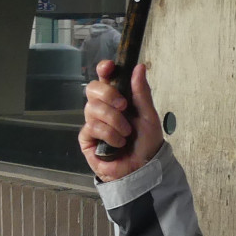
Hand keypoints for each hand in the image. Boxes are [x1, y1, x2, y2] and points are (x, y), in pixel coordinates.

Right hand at [79, 61, 163, 181]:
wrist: (142, 168)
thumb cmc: (146, 143)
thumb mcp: (148, 115)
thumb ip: (141, 92)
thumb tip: (139, 67)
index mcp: (118, 98)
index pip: (104, 78)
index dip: (104, 70)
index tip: (109, 68)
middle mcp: (103, 108)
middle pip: (92, 88)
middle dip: (109, 95)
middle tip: (124, 106)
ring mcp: (93, 122)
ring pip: (92, 108)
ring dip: (113, 120)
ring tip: (126, 134)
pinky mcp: (86, 139)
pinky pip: (91, 126)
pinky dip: (108, 134)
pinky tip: (118, 144)